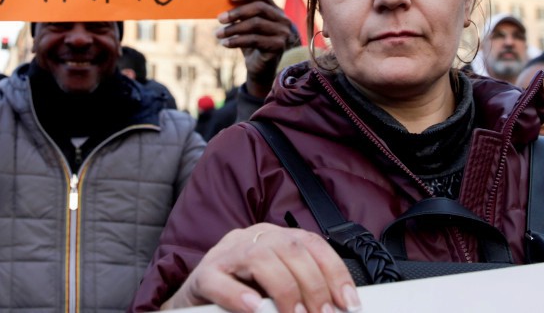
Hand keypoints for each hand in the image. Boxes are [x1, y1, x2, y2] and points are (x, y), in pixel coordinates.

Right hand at [162, 223, 359, 312]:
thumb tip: (336, 305)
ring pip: (260, 259)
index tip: (349, 303)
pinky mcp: (204, 274)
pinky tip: (254, 308)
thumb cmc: (242, 293)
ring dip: (284, 290)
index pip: (312, 244)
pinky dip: (240, 295)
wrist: (194, 302)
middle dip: (314, 285)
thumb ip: (302, 287)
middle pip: (291, 250)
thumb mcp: (276, 287)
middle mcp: (252, 238)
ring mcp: (226, 254)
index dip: (335, 272)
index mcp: (274, 238)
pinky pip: (221, 280)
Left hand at [216, 0, 300, 97]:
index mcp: (276, 11)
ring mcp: (283, 33)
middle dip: (237, 12)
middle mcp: (283, 20)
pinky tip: (224, 43)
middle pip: (259, 8)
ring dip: (233, 28)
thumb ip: (241, 15)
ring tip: (218, 34)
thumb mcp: (246, 27)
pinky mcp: (278, 46)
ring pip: (255, 24)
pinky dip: (236, 41)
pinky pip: (254, 40)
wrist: (260, 69)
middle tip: (219, 18)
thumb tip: (223, 3)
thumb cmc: (251, 45)